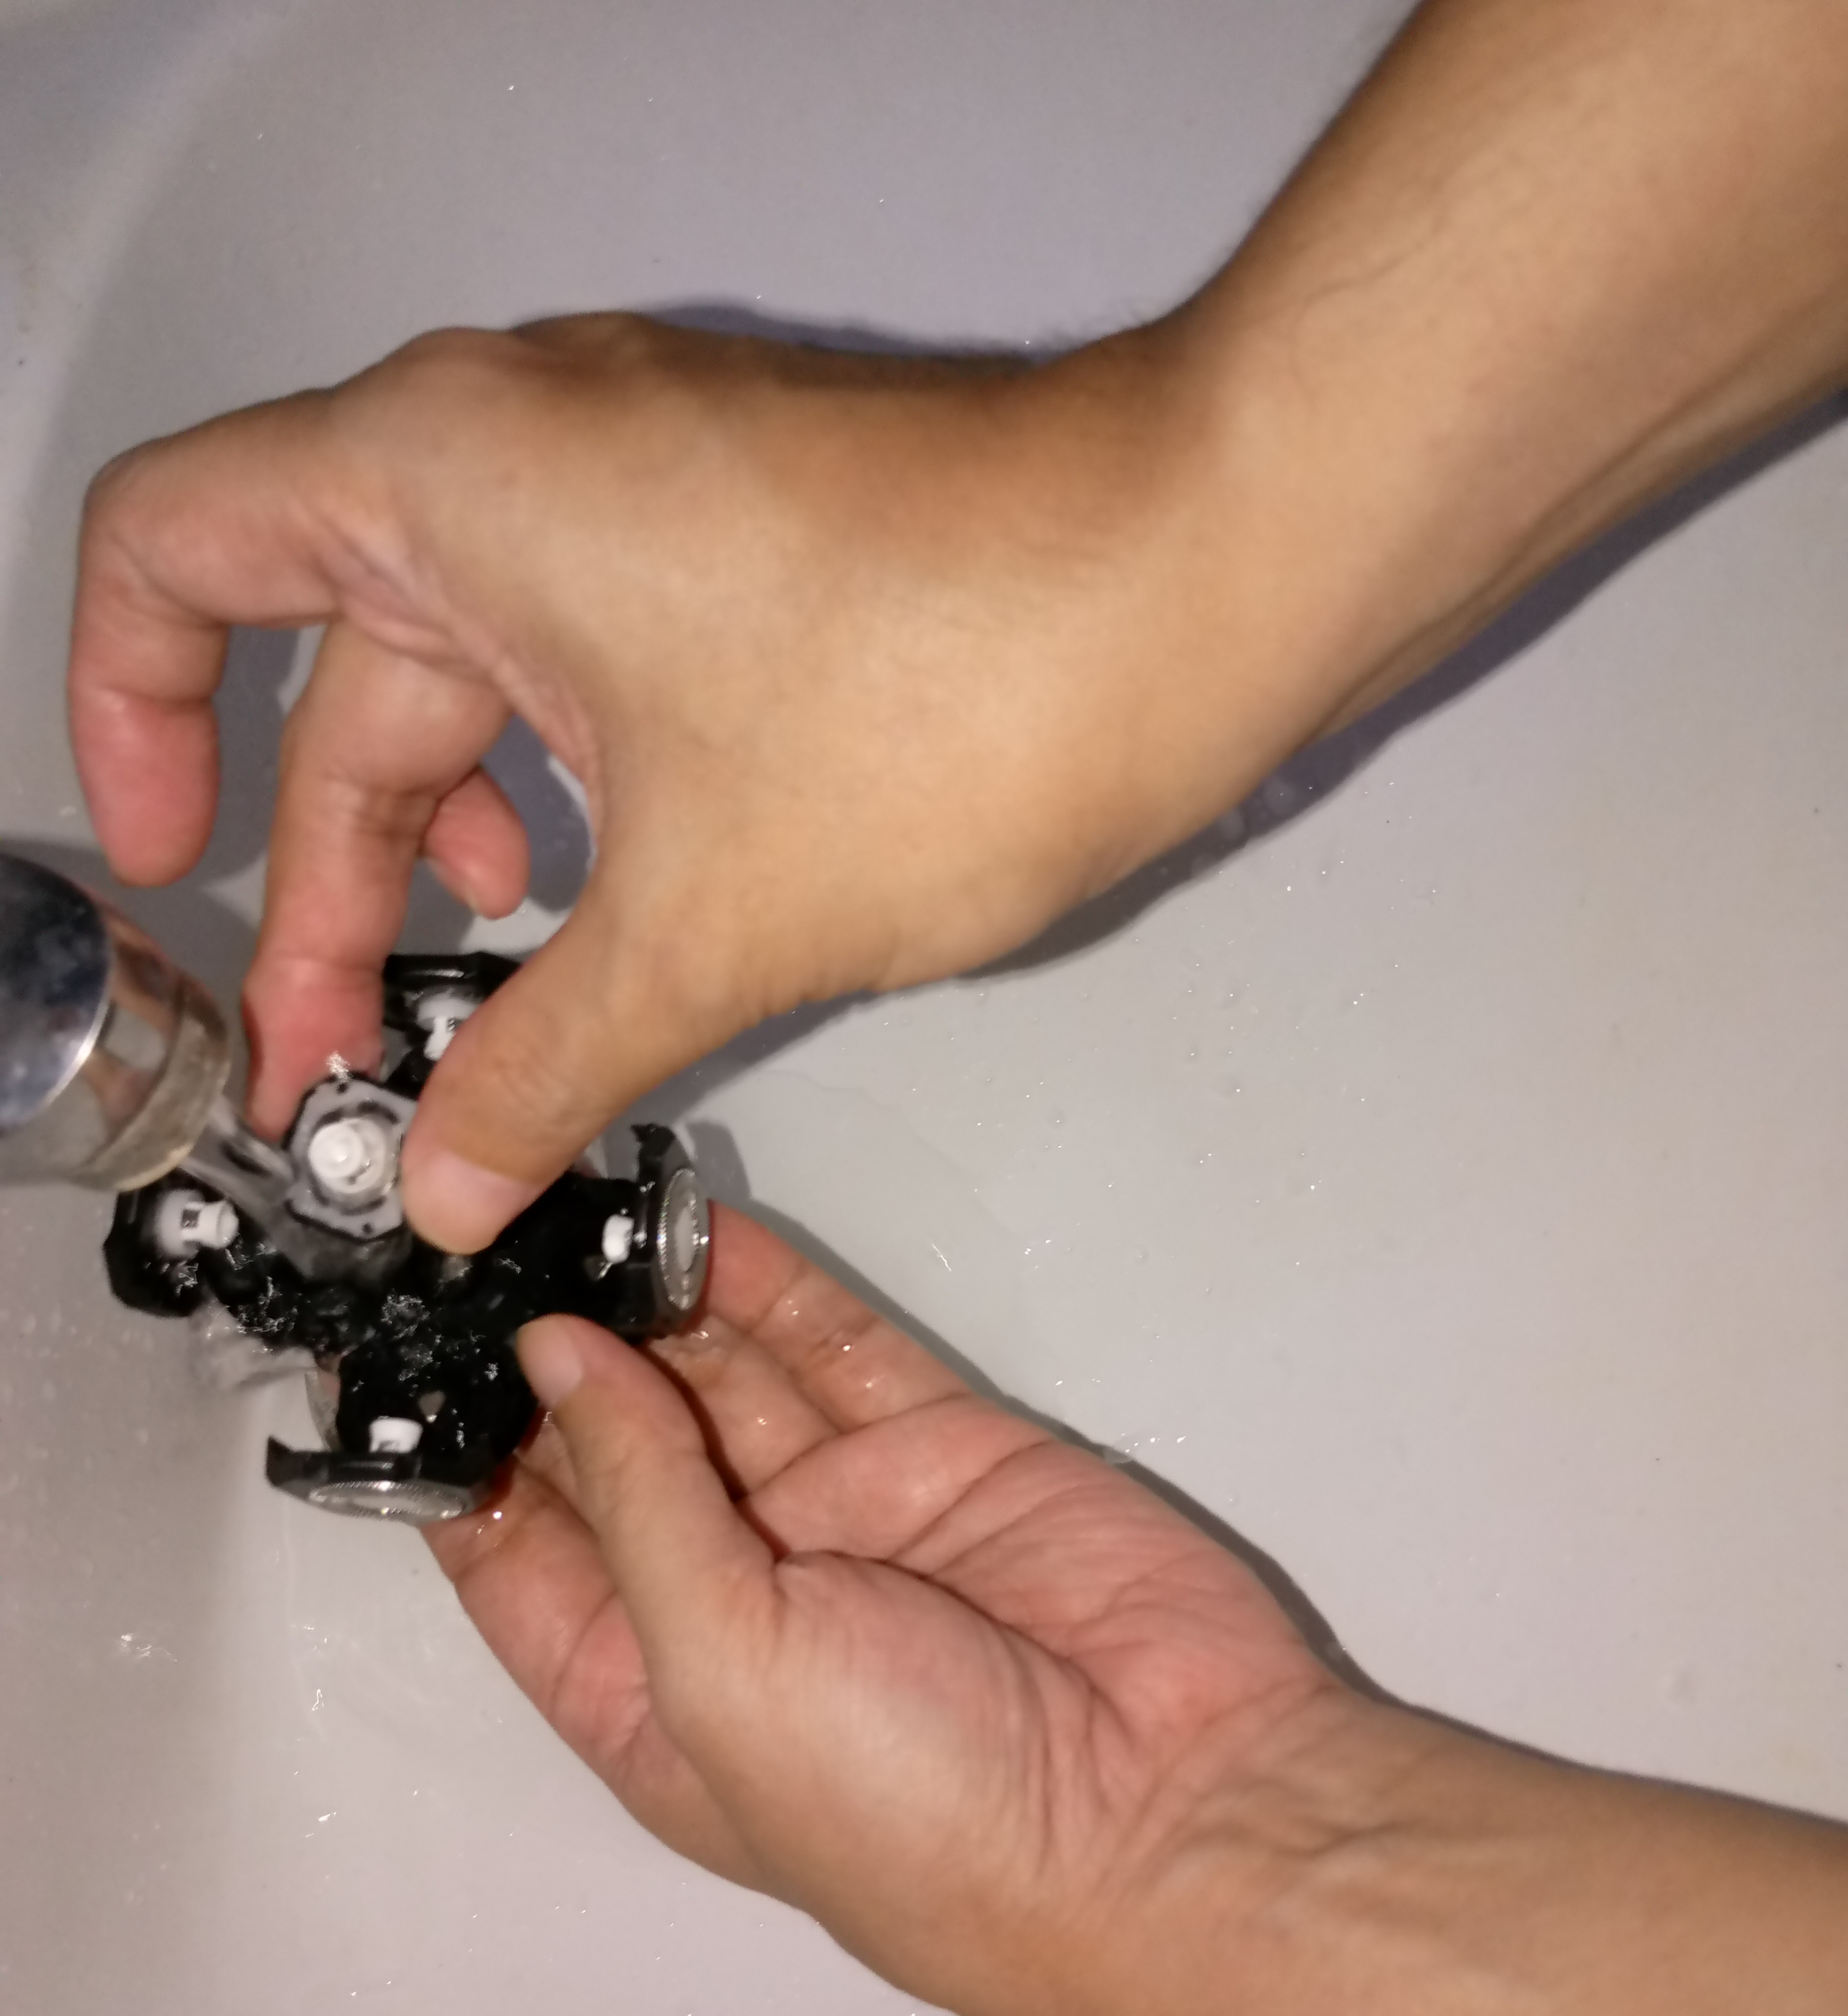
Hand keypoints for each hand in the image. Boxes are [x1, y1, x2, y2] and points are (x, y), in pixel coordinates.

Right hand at [68, 315, 1298, 1253]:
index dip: (128, 718)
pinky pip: (597, 663)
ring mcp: (649, 477)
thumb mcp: (704, 924)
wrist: (1221, 574)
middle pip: (341, 669)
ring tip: (496, 1014)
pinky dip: (579, 796)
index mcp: (449, 481)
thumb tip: (453, 1177)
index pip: (173, 556)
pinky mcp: (750, 528)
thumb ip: (543, 1062)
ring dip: (469, 857)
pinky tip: (619, 919)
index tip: (170, 869)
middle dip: (342, 883)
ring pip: (485, 682)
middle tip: (360, 1066)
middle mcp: (529, 445)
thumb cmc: (975, 680)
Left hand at [431, 1203, 1349, 2015]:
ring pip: (720, 1378)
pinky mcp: (938, 1446)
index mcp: (651, 1695)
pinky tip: (690, 1216)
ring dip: (648, 1297)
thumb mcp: (723, 1673)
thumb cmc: (917, 1806)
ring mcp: (842, 1513)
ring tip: (569, 1196)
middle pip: (614, 1448)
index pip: (516, 1557)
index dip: (451, 1457)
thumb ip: (637, 1500)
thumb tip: (556, 1359)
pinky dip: (766, 1281)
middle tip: (479, 1233)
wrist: (1171, 1811)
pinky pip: (831, 1345)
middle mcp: (735, 1599)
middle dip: (551, 1352)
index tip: (385, 1345)